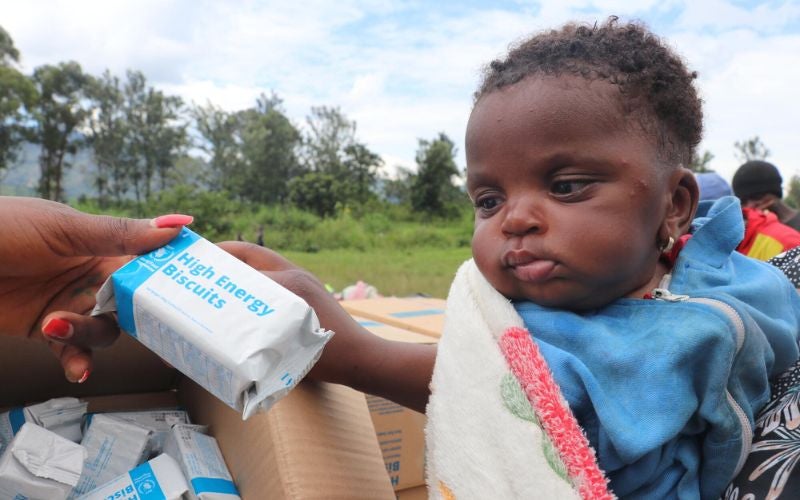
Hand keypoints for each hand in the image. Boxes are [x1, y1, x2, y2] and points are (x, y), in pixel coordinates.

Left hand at [0, 196, 191, 382]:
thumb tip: (178, 224)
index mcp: (101, 244)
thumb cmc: (1, 228)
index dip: (168, 279)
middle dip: (134, 315)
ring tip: (60, 324)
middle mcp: (90, 275)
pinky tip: (76, 366)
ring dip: (91, 333)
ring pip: (104, 329)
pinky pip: (73, 350)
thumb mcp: (65, 228)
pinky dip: (78, 360)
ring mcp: (69, 302)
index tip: (190, 294)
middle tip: (136, 322)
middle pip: (132, 304)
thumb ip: (120, 234)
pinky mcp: (46, 328)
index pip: (147, 263)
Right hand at [217, 241, 435, 411]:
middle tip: (201, 266)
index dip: (221, 256)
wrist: (362, 358)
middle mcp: (296, 276)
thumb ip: (254, 338)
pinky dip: (259, 281)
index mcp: (289, 284)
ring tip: (218, 280)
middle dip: (226, 257)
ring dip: (242, 267)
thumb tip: (220, 340)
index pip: (247, 259)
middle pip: (253, 255)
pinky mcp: (312, 291)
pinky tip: (246, 297)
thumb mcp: (284, 348)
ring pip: (266, 264)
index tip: (197, 259)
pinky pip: (278, 278)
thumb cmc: (327, 358)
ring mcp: (306, 281)